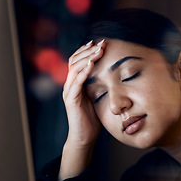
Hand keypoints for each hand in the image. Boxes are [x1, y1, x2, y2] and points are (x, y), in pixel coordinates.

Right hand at [59, 39, 105, 179]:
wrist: (84, 137)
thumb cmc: (92, 119)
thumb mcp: (97, 97)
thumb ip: (99, 85)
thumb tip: (112, 72)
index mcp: (75, 83)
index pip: (77, 61)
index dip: (86, 50)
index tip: (100, 43)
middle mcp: (69, 85)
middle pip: (74, 61)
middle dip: (88, 50)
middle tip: (101, 43)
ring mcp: (68, 92)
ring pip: (74, 68)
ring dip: (87, 58)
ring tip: (98, 50)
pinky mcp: (70, 100)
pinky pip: (75, 83)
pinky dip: (83, 72)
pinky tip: (91, 65)